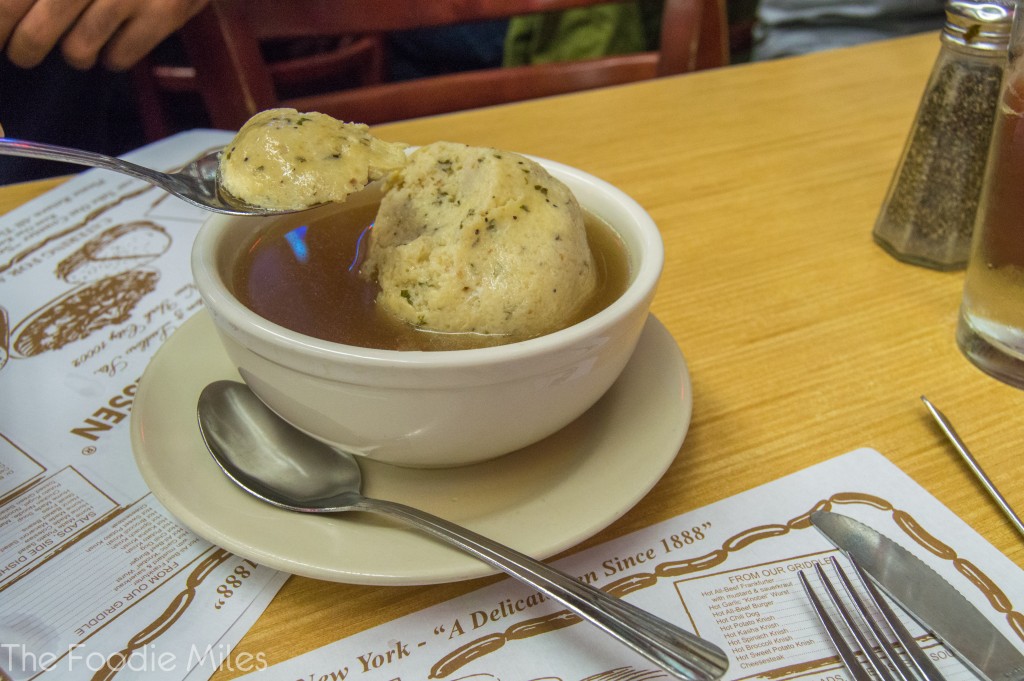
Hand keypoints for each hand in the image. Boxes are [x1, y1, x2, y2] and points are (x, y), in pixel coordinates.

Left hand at [1, 0, 209, 70]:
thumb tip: (8, 12)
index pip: (12, 1)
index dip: (0, 23)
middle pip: (38, 31)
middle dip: (24, 48)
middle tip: (22, 54)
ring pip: (78, 50)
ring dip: (74, 54)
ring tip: (79, 44)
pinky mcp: (162, 15)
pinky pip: (119, 58)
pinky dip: (112, 58)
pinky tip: (115, 42)